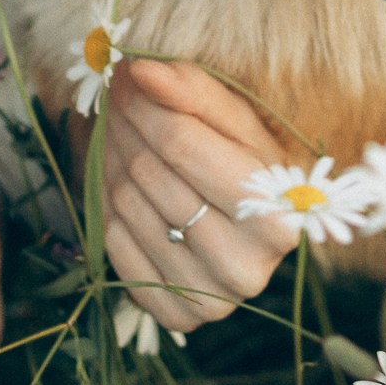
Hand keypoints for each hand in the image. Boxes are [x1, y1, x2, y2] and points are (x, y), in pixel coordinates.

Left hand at [99, 57, 298, 331]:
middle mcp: (245, 267)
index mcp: (276, 215)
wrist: (252, 231)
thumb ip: (192, 89)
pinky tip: (124, 182)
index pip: (182, 141)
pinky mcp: (175, 315)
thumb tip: (139, 69)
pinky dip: (108, 204)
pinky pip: (114, 244)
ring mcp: (208, 298)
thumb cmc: (247, 165)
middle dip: (127, 124)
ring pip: (126, 203)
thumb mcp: (238, 121)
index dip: (145, 101)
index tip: (127, 74)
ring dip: (113, 157)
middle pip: (151, 172)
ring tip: (122, 134)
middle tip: (120, 99)